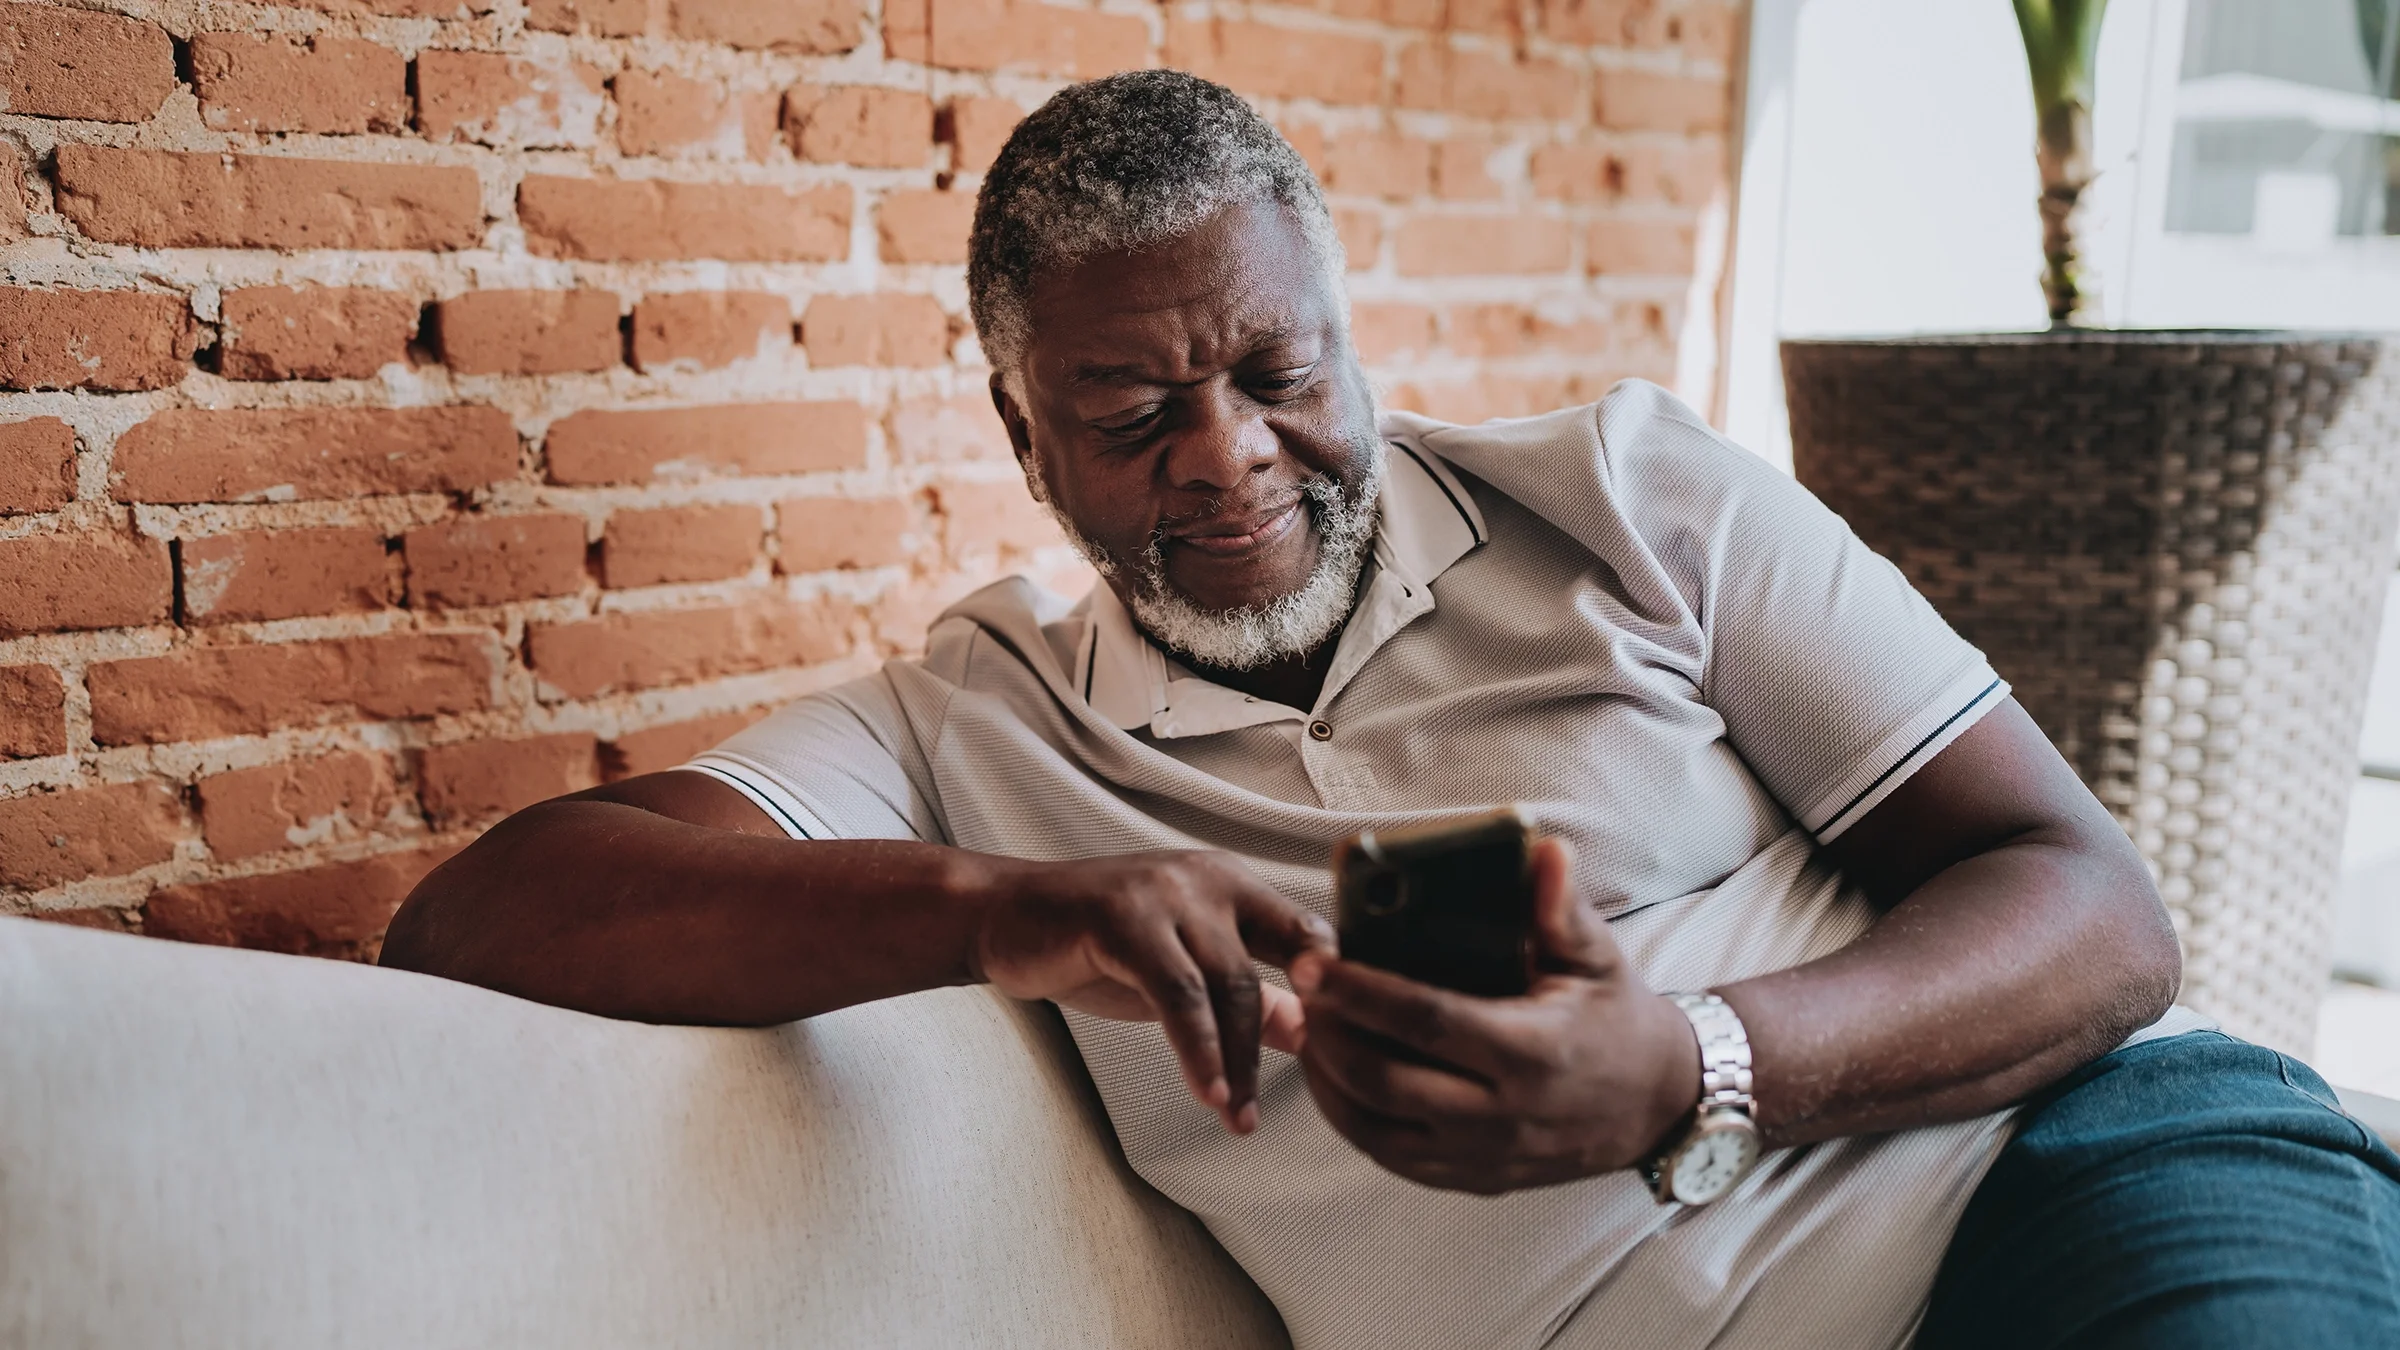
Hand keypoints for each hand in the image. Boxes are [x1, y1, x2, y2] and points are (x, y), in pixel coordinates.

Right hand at [972, 850, 1335, 1134]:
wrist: (1005, 918)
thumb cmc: (1096, 944)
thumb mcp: (1182, 972)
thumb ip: (1245, 996)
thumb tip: (1310, 1033)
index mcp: (1233, 885)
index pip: (1308, 933)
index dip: (1333, 991)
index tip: (1346, 1053)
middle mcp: (1208, 879)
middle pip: (1267, 970)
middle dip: (1278, 1051)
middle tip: (1270, 1111)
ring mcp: (1166, 893)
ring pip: (1226, 984)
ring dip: (1237, 1061)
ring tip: (1237, 1116)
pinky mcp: (1124, 917)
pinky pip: (1177, 993)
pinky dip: (1197, 1049)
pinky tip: (1207, 1091)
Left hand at [1291, 838, 1701, 1192]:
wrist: (1657, 1104)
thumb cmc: (1617, 1018)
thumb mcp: (1598, 957)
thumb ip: (1562, 907)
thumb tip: (1543, 850)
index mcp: (1532, 1052)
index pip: (1428, 1022)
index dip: (1362, 992)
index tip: (1314, 962)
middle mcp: (1504, 1114)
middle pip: (1385, 1081)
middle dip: (1328, 1034)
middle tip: (1299, 991)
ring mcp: (1485, 1155)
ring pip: (1376, 1129)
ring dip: (1326, 1080)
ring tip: (1305, 1028)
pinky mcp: (1474, 1179)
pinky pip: (1392, 1157)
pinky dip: (1350, 1118)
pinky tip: (1332, 1076)